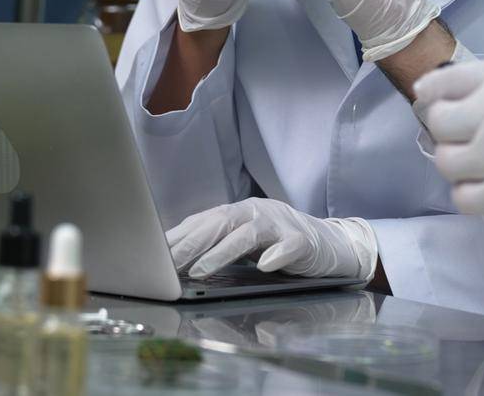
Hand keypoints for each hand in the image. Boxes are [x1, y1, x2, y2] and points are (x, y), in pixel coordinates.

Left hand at [166, 198, 377, 279]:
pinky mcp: (305, 241)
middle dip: (190, 243)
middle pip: (220, 222)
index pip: (202, 220)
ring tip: (201, 271)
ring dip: (222, 252)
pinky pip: (290, 245)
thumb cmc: (280, 243)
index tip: (152, 252)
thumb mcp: (245, 242)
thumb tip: (175, 258)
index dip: (177, 236)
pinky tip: (264, 266)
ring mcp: (281, 224)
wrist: (331, 242)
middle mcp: (257, 212)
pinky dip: (276, 255)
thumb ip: (216, 245)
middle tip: (168, 265)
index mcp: (239, 212)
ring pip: (249, 233)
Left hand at [413, 57, 483, 221]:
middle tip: (466, 139)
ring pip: (445, 163)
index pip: (440, 82)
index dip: (433, 96)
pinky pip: (465, 198)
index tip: (438, 105)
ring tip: (483, 166)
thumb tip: (469, 99)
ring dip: (458, 165)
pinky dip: (472, 195)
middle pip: (437, 124)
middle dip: (446, 131)